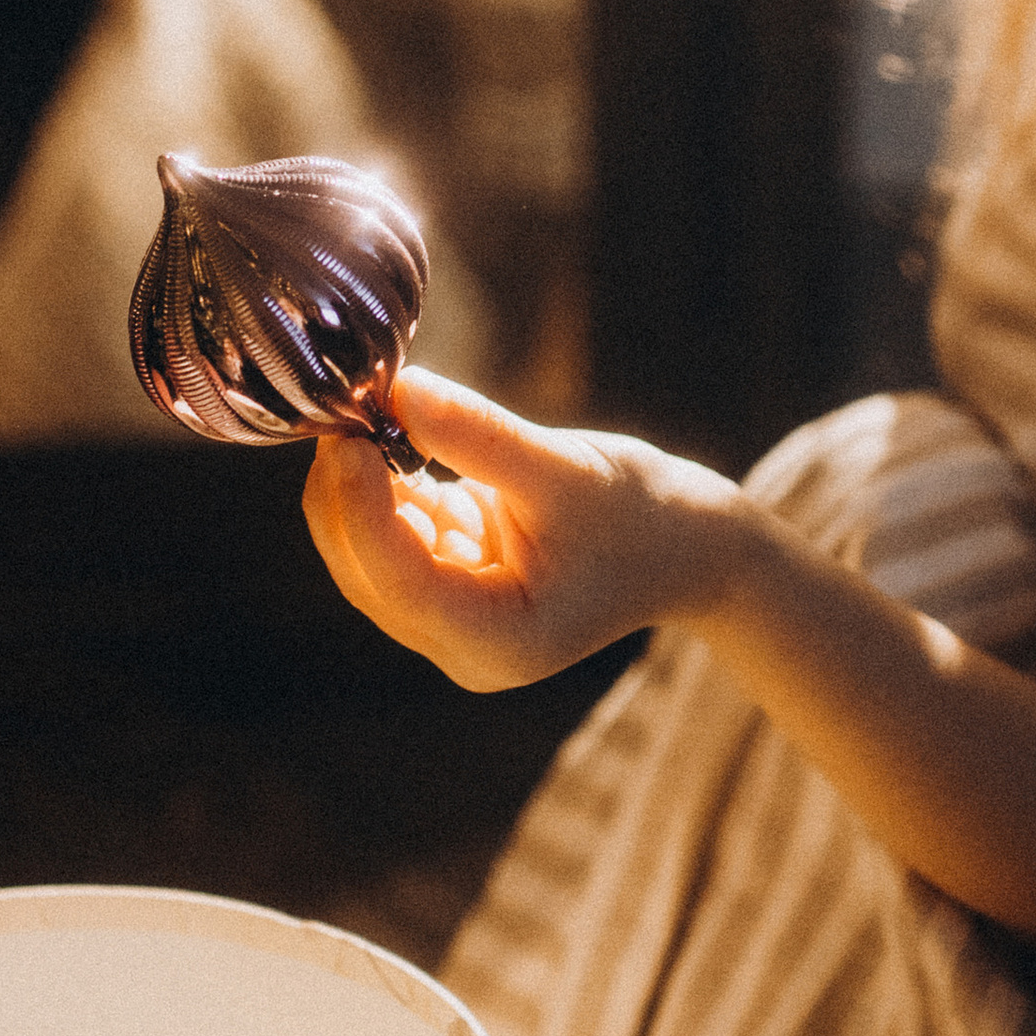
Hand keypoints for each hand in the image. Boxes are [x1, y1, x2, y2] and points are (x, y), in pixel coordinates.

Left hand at [301, 367, 741, 689]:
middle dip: (346, 491)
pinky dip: (387, 486)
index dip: (357, 505)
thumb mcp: (566, 469)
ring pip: (369, 553)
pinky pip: (397, 536)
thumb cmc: (647, 518)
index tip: (343, 433)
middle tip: (343, 407)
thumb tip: (398, 389)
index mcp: (498, 642)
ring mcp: (457, 622)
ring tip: (368, 409)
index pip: (396, 577)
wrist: (692, 547)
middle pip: (366, 572)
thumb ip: (478, 435)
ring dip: (361, 484)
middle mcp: (466, 647)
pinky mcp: (455, 587)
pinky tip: (391, 434)